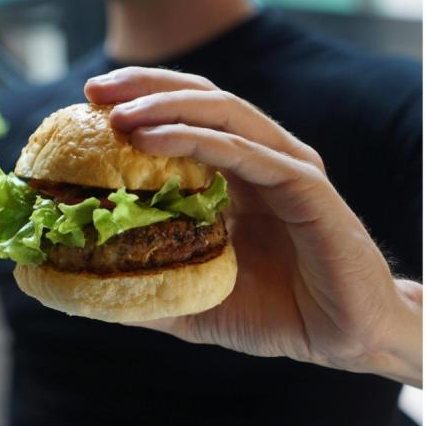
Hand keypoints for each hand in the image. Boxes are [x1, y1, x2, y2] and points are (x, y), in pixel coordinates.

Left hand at [85, 67, 421, 385]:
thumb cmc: (271, 314)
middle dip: (144, 87)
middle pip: (200, 98)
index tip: (86, 104)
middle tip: (93, 91)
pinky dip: (195, 139)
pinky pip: (244, 152)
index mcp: (235, 173)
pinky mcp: (305, 185)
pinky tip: (151, 140)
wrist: (342, 338)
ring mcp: (285, 166)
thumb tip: (84, 287)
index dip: (138, 102)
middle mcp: (260, 157)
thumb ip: (145, 286)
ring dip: (165, 107)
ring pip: (222, 113)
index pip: (184, 117)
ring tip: (117, 115)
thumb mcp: (191, 298)